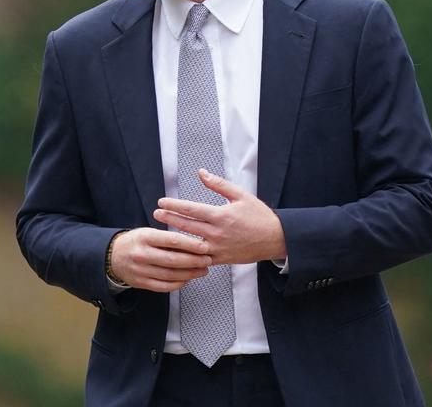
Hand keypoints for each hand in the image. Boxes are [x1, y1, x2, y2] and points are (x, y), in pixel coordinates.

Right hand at [108, 227, 212, 292]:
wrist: (112, 256)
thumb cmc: (136, 242)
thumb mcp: (148, 233)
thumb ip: (168, 238)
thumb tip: (194, 244)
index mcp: (145, 237)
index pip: (173, 241)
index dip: (191, 245)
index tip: (205, 247)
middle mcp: (142, 254)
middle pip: (174, 260)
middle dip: (194, 261)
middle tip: (208, 260)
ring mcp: (141, 270)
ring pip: (171, 275)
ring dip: (190, 274)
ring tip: (202, 270)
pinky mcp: (142, 283)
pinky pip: (165, 286)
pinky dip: (179, 284)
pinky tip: (188, 279)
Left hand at [154, 169, 286, 264]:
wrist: (276, 239)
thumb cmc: (259, 216)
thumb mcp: (240, 195)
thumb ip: (218, 184)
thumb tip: (201, 173)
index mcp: (221, 216)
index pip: (191, 209)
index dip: (173, 205)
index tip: (161, 202)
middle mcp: (217, 233)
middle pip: (186, 225)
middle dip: (169, 219)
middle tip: (155, 214)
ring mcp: (218, 248)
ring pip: (190, 244)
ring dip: (174, 237)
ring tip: (161, 231)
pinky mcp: (221, 259)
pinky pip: (200, 259)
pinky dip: (187, 255)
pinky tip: (176, 251)